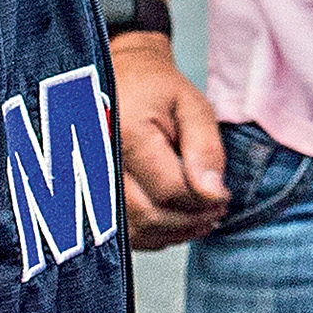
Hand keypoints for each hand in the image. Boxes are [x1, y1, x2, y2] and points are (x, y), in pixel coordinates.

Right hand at [112, 34, 227, 248]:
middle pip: (151, 215)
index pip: (170, 190)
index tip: (224, 196)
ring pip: (137, 230)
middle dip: (191, 219)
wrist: (121, 79)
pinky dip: (155, 233)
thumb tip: (212, 193)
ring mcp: (89, 182)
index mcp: (125, 133)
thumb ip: (205, 148)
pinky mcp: (92, 198)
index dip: (203, 201)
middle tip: (217, 208)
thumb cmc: (156, 90)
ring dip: (175, 231)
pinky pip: (124, 232)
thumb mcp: (192, 106)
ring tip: (200, 215)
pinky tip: (174, 217)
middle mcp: (99, 162)